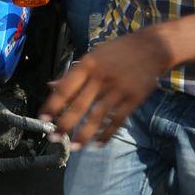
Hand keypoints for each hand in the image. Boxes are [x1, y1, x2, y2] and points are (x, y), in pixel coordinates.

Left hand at [40, 31, 166, 145]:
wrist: (152, 47)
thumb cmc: (118, 51)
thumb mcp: (94, 56)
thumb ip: (74, 73)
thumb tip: (51, 86)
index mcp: (89, 64)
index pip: (66, 87)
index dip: (53, 104)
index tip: (43, 118)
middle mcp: (102, 77)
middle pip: (80, 105)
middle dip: (65, 124)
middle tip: (54, 138)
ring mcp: (119, 89)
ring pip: (98, 116)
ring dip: (84, 134)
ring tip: (74, 146)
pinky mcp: (133, 99)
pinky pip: (117, 120)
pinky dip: (107, 134)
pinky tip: (98, 143)